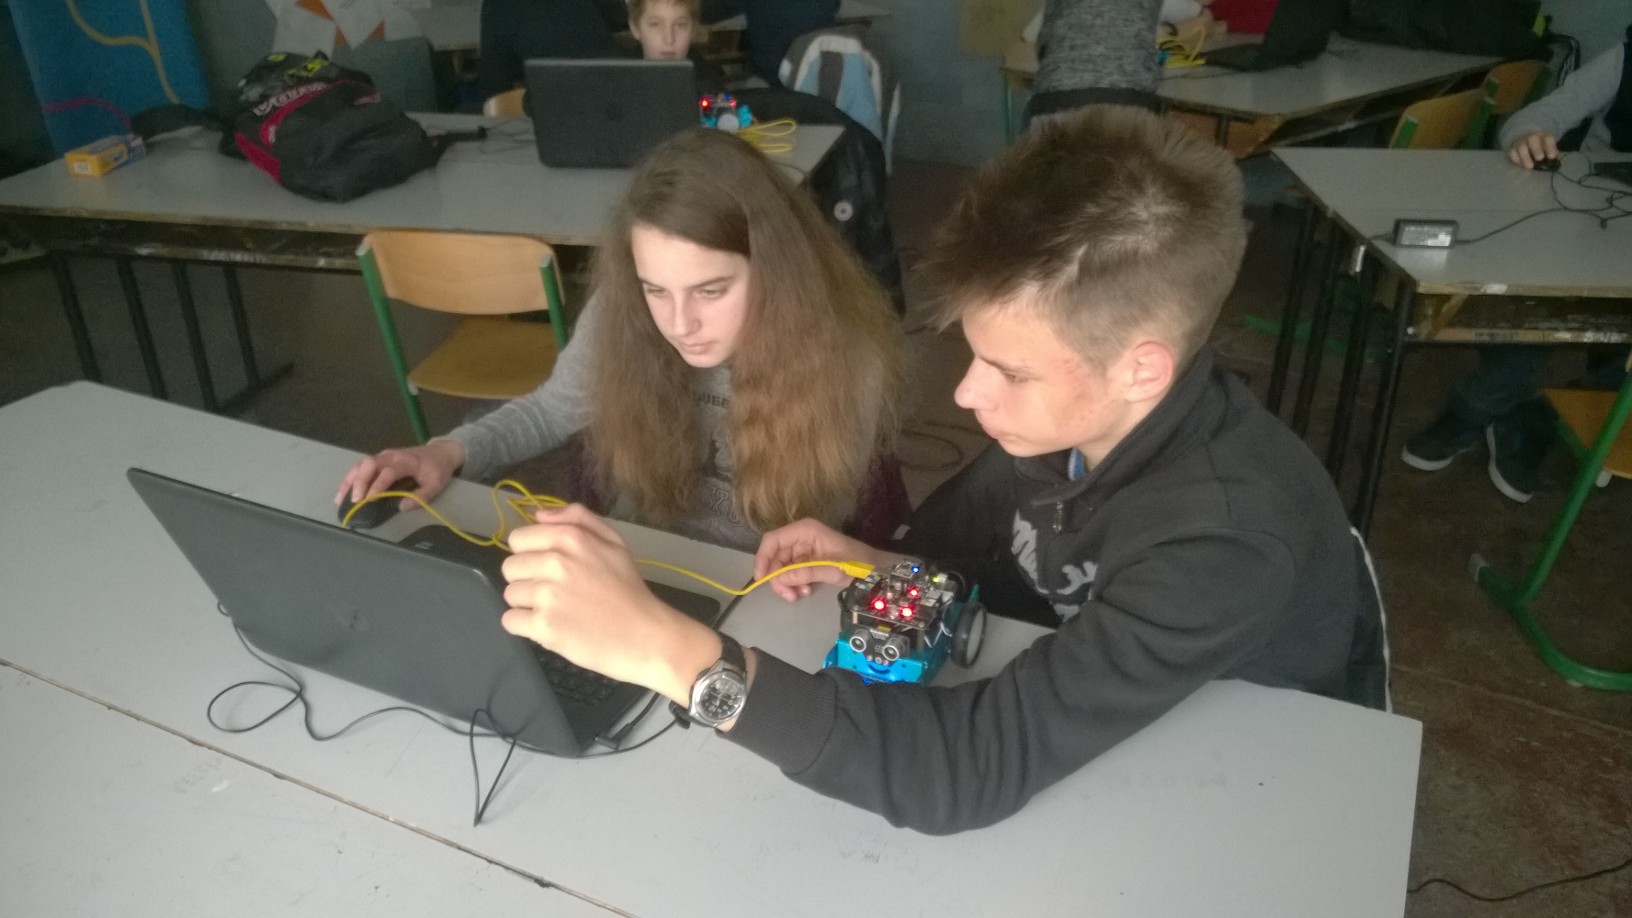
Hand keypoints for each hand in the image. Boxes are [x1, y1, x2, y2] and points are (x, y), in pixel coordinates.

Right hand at [334, 439, 464, 509]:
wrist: (441, 452)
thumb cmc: (438, 469)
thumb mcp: (436, 485)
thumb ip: (421, 497)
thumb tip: (401, 507)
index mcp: (406, 461)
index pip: (388, 472)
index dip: (377, 486)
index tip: (369, 500)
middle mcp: (391, 456)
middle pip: (369, 464)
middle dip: (359, 482)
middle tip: (355, 501)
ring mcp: (383, 455)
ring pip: (361, 464)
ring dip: (350, 480)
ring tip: (340, 498)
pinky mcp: (379, 458)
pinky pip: (361, 466)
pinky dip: (351, 478)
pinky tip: (344, 491)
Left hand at [500, 504, 721, 703]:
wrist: (645, 636)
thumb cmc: (629, 589)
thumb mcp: (614, 542)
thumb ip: (578, 519)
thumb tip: (538, 515)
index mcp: (570, 539)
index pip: (518, 539)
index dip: (530, 553)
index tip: (548, 568)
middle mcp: (555, 563)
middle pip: (510, 567)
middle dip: (527, 579)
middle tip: (555, 592)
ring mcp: (547, 597)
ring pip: (510, 595)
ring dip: (527, 604)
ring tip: (556, 610)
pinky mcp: (543, 627)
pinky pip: (510, 621)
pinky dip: (525, 627)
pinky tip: (550, 626)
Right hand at [753, 518, 887, 601]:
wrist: (875, 569)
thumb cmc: (858, 563)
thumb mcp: (833, 568)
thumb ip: (807, 572)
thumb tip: (780, 578)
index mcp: (805, 530)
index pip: (773, 540)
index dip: (763, 558)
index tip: (761, 579)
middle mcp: (800, 538)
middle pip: (775, 557)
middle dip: (778, 577)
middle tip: (787, 595)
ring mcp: (803, 550)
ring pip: (781, 567)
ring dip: (786, 583)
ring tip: (800, 594)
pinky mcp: (807, 561)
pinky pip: (792, 573)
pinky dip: (794, 584)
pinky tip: (805, 591)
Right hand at [1508, 131, 1559, 168]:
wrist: (1527, 141)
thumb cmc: (1541, 147)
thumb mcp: (1549, 147)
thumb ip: (1552, 152)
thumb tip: (1554, 159)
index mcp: (1544, 136)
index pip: (1548, 138)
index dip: (1550, 147)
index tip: (1552, 157)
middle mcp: (1532, 137)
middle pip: (1532, 139)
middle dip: (1536, 149)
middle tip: (1539, 158)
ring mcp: (1521, 142)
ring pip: (1521, 147)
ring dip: (1525, 157)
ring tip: (1530, 166)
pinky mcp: (1513, 148)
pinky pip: (1512, 153)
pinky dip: (1516, 159)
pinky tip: (1521, 164)